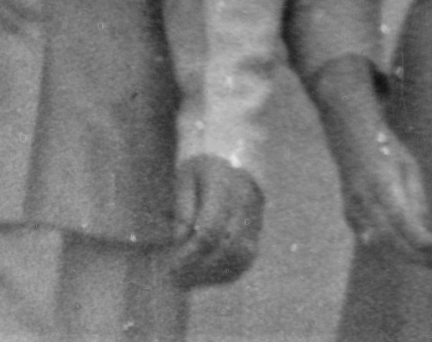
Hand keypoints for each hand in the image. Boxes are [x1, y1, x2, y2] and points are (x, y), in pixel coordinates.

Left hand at [171, 155, 263, 287]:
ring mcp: (256, 216)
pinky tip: (210, 275)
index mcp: (223, 187)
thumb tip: (179, 240)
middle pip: (228, 247)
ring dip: (217, 273)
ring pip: (243, 256)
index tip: (173, 265)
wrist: (232, 150)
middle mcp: (244, 203)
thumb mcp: (184, 178)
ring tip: (193, 280)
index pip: (210, 230)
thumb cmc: (201, 166)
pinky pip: (249, 256)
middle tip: (179, 277)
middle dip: (202, 268)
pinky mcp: (259, 227)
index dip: (191, 253)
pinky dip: (230, 271)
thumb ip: (182, 208)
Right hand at [332, 115, 431, 266]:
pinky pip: (369, 238)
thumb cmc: (386, 149)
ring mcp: (352, 207)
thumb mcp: (409, 166)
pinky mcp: (348, 214)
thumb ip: (416, 198)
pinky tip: (405, 252)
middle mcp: (363, 197)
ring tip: (426, 260)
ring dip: (402, 254)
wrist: (350, 136)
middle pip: (387, 236)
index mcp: (381, 180)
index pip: (400, 217)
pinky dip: (388, 248)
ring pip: (378, 242)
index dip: (417, 236)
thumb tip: (424, 229)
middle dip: (412, 253)